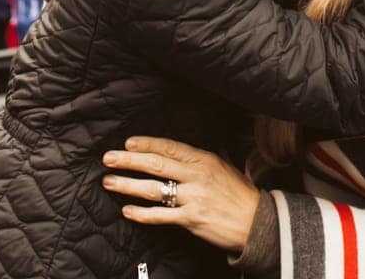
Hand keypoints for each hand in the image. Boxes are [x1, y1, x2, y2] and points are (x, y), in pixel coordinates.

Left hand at [102, 136, 260, 252]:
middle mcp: (196, 175)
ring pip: (154, 188)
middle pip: (156, 164)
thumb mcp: (224, 166)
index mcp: (203, 159)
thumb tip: (187, 149)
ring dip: (128, 185)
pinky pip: (161, 215)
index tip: (128, 142)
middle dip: (129, 160)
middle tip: (108, 158)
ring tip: (109, 182)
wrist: (256, 223)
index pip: (170, 146)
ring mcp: (193, 197)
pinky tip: (128, 211)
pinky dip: (142, 213)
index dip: (147, 143)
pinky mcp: (191, 219)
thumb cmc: (239, 194)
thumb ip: (204, 157)